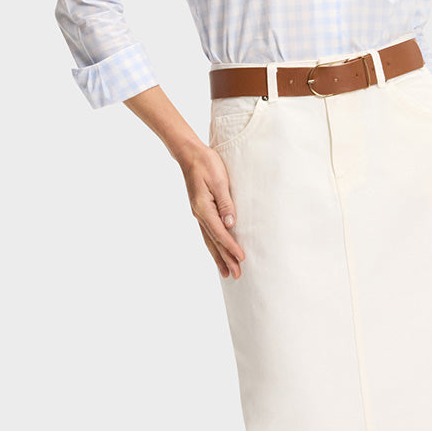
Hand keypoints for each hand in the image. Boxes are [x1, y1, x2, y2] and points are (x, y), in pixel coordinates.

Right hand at [182, 142, 246, 278]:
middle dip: (225, 259)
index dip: (231, 247)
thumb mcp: (219, 181)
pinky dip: (213, 245)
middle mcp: (199, 214)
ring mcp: (198, 213)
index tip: (242, 259)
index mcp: (204, 208)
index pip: (220, 233)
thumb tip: (231, 224)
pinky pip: (207, 233)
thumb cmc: (206, 164)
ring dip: (218, 257)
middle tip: (236, 275)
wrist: (189, 154)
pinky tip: (216, 252)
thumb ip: (225, 203)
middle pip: (214, 242)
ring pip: (209, 240)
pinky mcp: (200, 210)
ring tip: (225, 272)